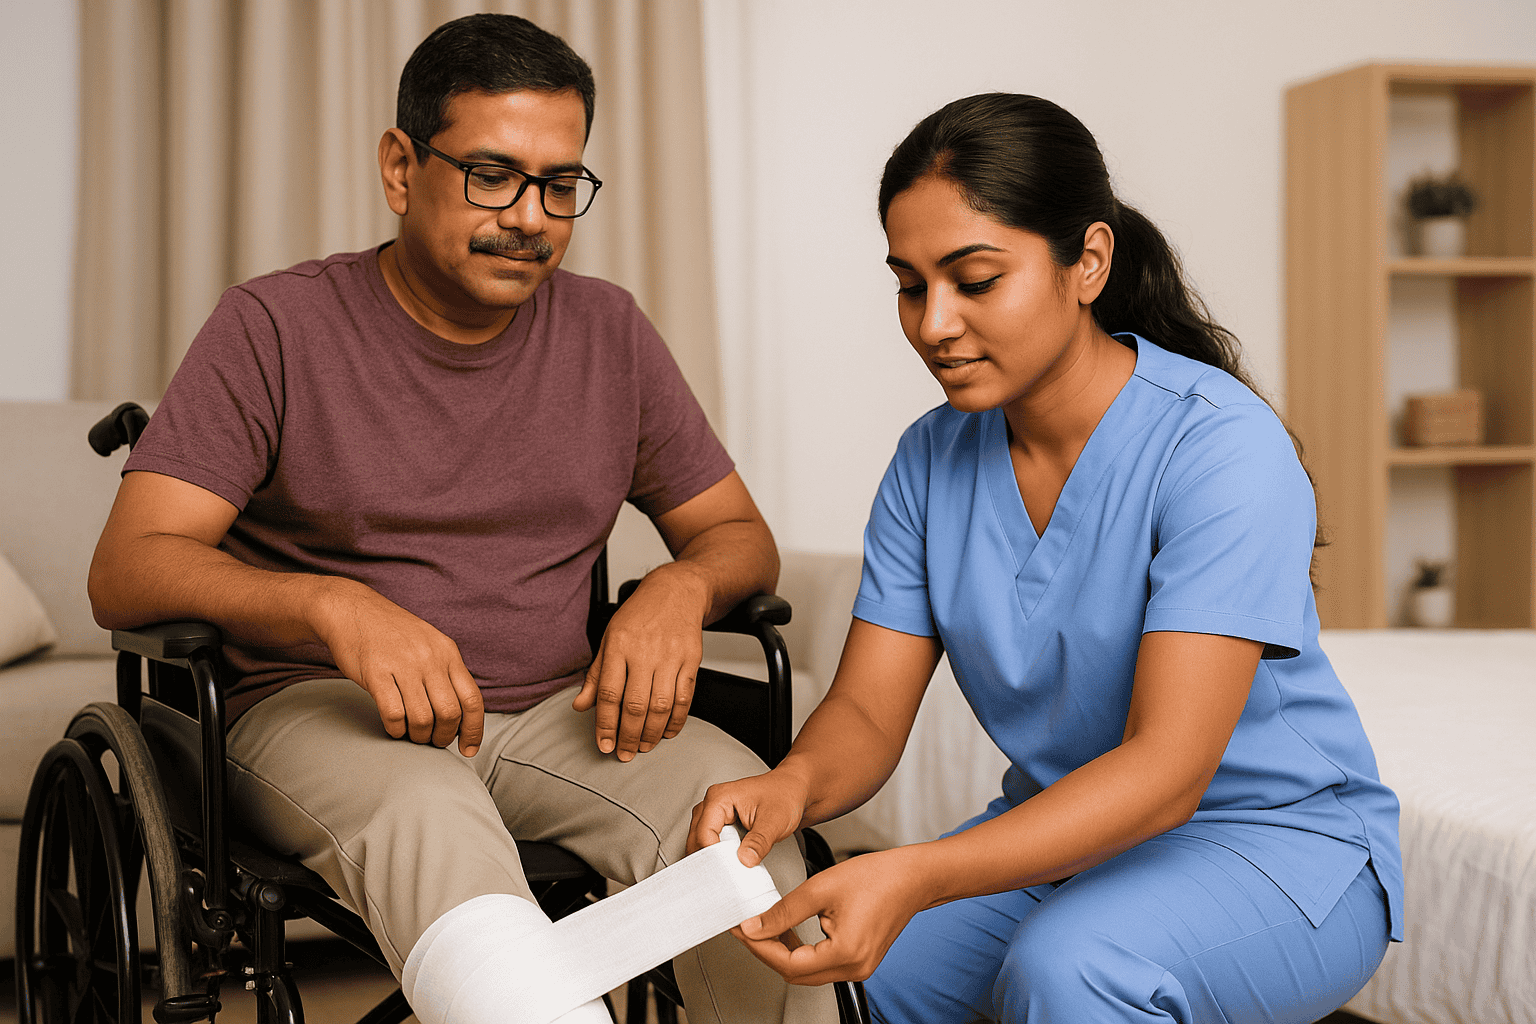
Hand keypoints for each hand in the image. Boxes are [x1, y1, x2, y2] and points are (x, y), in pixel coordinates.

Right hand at [311, 579, 483, 756]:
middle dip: (443, 737)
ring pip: (423, 718)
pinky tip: (393, 726)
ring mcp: (403, 665)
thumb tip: (460, 714)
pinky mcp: (376, 673)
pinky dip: (395, 729)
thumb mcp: (430, 644)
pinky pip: (394, 714)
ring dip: (418, 736)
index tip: (468, 750)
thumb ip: (446, 672)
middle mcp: (430, 658)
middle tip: (432, 741)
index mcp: (448, 652)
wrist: (352, 609)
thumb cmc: (391, 633)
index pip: (472, 699)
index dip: (474, 730)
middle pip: (450, 713)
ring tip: (411, 735)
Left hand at [572, 565, 707, 760]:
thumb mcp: (610, 638)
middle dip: (628, 736)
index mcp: (618, 646)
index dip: (605, 725)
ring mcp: (670, 656)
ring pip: (661, 705)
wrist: (677, 591)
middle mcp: (644, 652)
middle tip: (624, 754)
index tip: (604, 745)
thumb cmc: (640, 616)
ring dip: (652, 733)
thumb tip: (580, 706)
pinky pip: (685, 697)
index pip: (609, 694)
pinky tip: (668, 732)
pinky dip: (677, 720)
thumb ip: (597, 675)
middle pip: (635, 705)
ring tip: (643, 746)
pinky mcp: (691, 660)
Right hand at [687, 770, 808, 864]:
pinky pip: (709, 843)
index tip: (729, 872)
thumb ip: (759, 841)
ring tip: (729, 873)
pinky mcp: (719, 824)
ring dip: (712, 859)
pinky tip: (729, 866)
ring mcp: (713, 814)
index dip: (714, 856)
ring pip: (700, 843)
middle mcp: (711, 804)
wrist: (795, 791)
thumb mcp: (775, 820)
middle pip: (696, 840)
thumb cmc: (785, 797)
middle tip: (727, 878)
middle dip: (709, 860)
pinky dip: (717, 856)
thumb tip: (745, 861)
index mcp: (719, 798)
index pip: (704, 834)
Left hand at [734, 849, 928, 985]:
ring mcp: (859, 968)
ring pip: (808, 972)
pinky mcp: (860, 961)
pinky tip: (790, 931)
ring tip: (764, 927)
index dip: (760, 947)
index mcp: (845, 953)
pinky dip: (802, 952)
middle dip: (767, 951)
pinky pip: (822, 965)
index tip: (742, 930)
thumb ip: (784, 911)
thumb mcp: (821, 887)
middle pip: (796, 974)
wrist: (913, 877)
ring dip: (784, 952)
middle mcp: (854, 968)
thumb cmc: (878, 877)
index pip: (788, 963)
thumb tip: (756, 926)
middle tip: (747, 929)